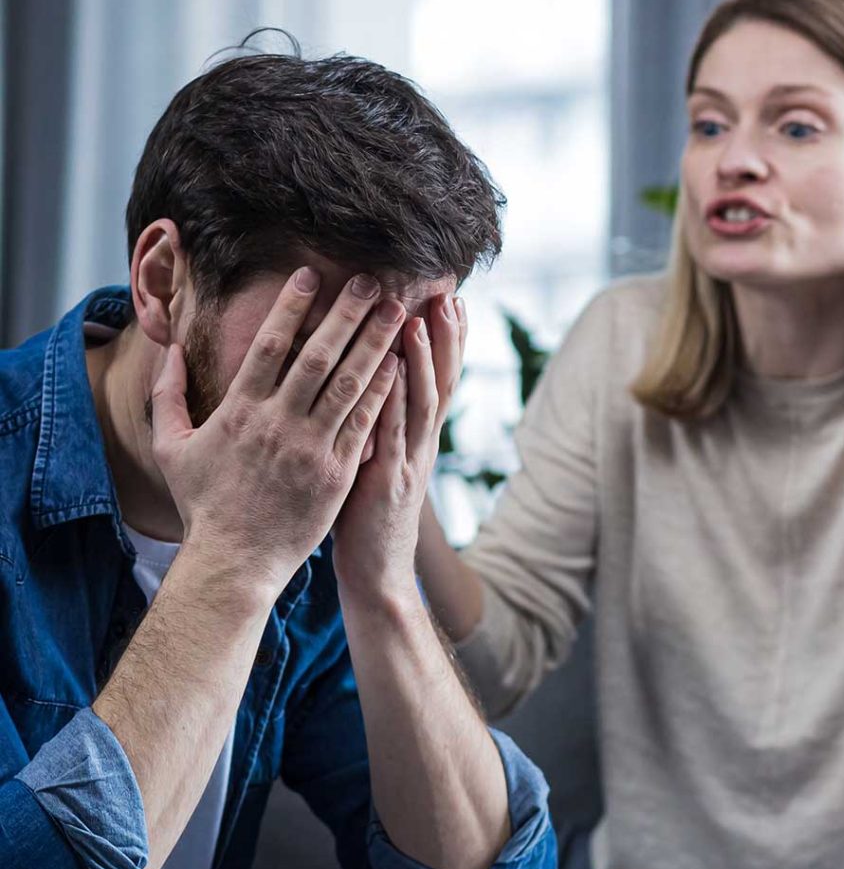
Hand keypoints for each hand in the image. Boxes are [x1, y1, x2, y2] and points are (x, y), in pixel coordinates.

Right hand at [150, 267, 401, 601]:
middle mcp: (278, 423)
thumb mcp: (171, 448)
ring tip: (393, 310)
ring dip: (374, 343)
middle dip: (345, 314)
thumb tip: (170, 349)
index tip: (309, 275)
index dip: (290, 308)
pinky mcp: (337, 473)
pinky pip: (364, 423)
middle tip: (368, 280)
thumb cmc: (203, 505)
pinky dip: (382, 391)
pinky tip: (399, 363)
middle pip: (317, 356)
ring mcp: (311, 448)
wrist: (235, 562)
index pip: (269, 346)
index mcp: (239, 412)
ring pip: (348, 384)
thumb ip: (167, 395)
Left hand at [331, 293, 466, 604]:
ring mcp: (408, 461)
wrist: (378, 573)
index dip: (448, 341)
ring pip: (421, 402)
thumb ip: (379, 425)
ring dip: (422, 359)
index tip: (450, 300)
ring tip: (418, 318)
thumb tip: (370, 386)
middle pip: (441, 382)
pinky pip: (392, 430)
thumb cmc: (369, 517)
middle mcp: (421, 444)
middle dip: (446, 338)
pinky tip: (390, 368)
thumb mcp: (379, 463)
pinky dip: (394, 397)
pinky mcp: (387, 479)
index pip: (439, 380)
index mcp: (418, 438)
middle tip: (449, 295)